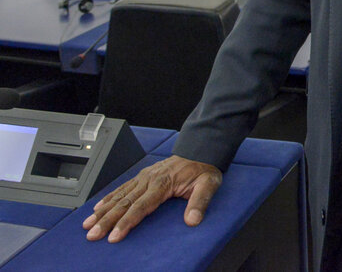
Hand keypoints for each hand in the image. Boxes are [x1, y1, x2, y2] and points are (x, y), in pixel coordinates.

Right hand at [83, 155, 220, 242]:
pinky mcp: (142, 176)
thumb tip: (192, 220)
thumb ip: (200, 202)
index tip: (114, 236)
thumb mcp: (209, 184)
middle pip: (124, 203)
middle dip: (106, 220)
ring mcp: (144, 177)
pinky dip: (108, 198)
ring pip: (119, 196)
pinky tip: (96, 208)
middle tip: (92, 235)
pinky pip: (122, 188)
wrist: (200, 151)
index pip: (141, 207)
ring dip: (102, 211)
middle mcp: (149, 180)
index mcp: (163, 184)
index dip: (126, 222)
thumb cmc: (203, 170)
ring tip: (87, 225)